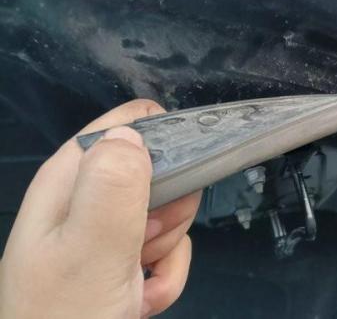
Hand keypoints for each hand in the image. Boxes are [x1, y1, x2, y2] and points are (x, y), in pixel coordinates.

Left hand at [0, 99, 200, 317]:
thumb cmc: (69, 317)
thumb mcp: (89, 250)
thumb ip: (112, 188)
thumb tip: (133, 134)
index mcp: (69, 181)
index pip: (124, 127)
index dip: (159, 141)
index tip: (177, 177)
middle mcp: (89, 200)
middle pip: (158, 172)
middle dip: (167, 211)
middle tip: (145, 241)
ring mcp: (110, 233)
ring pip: (171, 214)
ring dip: (167, 251)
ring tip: (136, 281)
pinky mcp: (128, 261)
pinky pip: (170, 251)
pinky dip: (165, 278)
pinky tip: (142, 300)